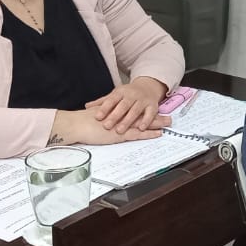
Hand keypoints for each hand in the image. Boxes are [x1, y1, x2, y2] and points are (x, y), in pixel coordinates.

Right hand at [49, 106, 168, 146]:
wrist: (76, 124)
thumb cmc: (82, 122)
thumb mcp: (95, 116)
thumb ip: (103, 116)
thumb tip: (103, 118)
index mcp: (116, 111)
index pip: (133, 110)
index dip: (144, 110)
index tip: (154, 110)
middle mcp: (121, 116)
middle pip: (141, 115)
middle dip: (155, 115)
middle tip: (168, 115)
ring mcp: (121, 125)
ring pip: (143, 123)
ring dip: (157, 123)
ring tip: (169, 123)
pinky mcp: (120, 134)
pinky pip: (138, 134)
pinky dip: (149, 133)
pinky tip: (158, 133)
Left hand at [85, 77, 168, 133]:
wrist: (148, 86)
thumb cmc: (128, 94)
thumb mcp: (115, 95)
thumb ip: (102, 102)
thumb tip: (86, 106)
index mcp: (121, 92)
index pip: (111, 99)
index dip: (104, 108)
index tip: (97, 117)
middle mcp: (132, 95)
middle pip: (123, 106)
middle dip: (114, 116)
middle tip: (106, 126)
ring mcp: (143, 100)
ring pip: (135, 110)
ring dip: (128, 121)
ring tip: (119, 130)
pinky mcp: (152, 106)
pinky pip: (150, 114)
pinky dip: (146, 121)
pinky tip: (141, 128)